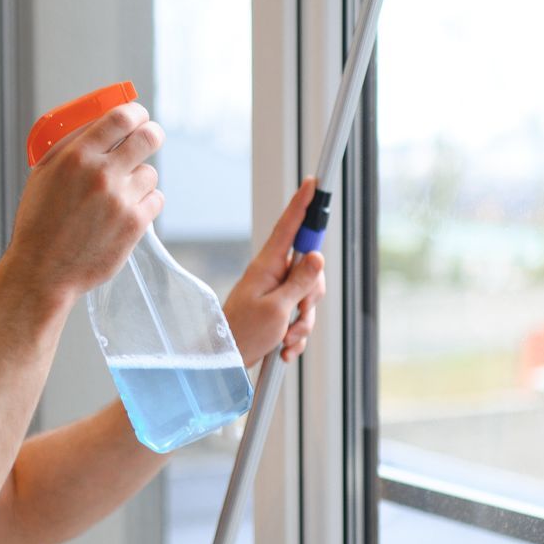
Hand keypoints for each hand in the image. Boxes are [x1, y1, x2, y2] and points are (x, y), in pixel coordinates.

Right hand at [6, 103, 164, 304]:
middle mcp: (102, 174)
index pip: (121, 117)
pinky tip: (126, 212)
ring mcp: (121, 200)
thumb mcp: (44, 174)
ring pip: (151, 173)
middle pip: (149, 137)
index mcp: (77, 156)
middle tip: (147, 139)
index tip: (138, 116)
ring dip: (140, 179)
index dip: (136, 113)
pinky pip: (156, 200)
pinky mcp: (135, 224)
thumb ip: (71, 146)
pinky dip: (145, 204)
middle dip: (151, 134)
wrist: (43, 270)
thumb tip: (100, 123)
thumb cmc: (39, 222)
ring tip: (120, 193)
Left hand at [225, 177, 326, 365]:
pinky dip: (296, 334)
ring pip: (309, 296)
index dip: (302, 204)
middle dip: (312, 295)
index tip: (313, 182)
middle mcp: (273, 274)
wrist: (226, 362)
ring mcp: (276, 292)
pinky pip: (300, 316)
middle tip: (299, 313)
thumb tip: (317, 256)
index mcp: (268, 265)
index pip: (289, 226)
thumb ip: (300, 282)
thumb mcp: (277, 308)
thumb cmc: (244, 333)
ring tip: (286, 338)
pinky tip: (284, 349)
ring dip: (303, 321)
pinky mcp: (278, 310)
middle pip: (310, 268)